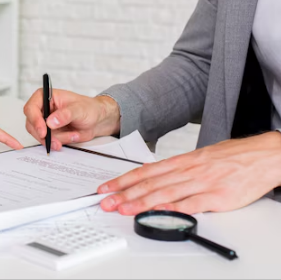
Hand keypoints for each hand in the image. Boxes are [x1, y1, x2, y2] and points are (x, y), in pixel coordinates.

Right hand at [23, 89, 119, 149]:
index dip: (34, 120)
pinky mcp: (49, 132)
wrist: (96, 120)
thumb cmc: (88, 108)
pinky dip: (58, 142)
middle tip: (56, 142)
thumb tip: (50, 122)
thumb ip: (65, 115)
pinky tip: (71, 137)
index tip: (43, 131)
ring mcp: (44, 122)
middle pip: (31, 124)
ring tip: (72, 136)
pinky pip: (47, 141)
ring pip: (39, 135)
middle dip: (44, 135)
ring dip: (54, 139)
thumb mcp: (79, 109)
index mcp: (46, 96)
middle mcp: (42, 109)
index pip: (31, 108)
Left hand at [97, 132, 280, 214]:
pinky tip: (158, 212)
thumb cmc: (231, 157)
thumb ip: (176, 168)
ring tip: (123, 208)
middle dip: (124, 192)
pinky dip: (173, 208)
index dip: (123, 180)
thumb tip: (152, 174)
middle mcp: (187, 171)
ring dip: (141, 202)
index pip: (145, 171)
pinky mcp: (217, 197)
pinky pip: (191, 204)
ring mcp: (201, 183)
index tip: (106, 187)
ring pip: (165, 193)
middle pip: (150, 183)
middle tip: (106, 201)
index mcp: (182, 161)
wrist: (262, 155)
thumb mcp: (199, 157)